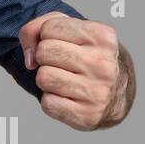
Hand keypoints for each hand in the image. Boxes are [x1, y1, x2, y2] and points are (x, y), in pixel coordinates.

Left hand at [17, 12, 132, 130]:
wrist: (115, 93)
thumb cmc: (84, 54)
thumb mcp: (67, 29)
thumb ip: (36, 28)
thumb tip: (29, 59)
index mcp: (103, 36)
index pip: (49, 28)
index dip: (47, 37)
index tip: (64, 44)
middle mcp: (104, 64)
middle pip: (43, 52)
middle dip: (45, 57)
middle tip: (63, 63)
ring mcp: (98, 92)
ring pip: (43, 78)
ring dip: (47, 79)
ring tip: (66, 79)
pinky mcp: (88, 115)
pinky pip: (47, 103)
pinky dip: (51, 100)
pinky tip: (68, 97)